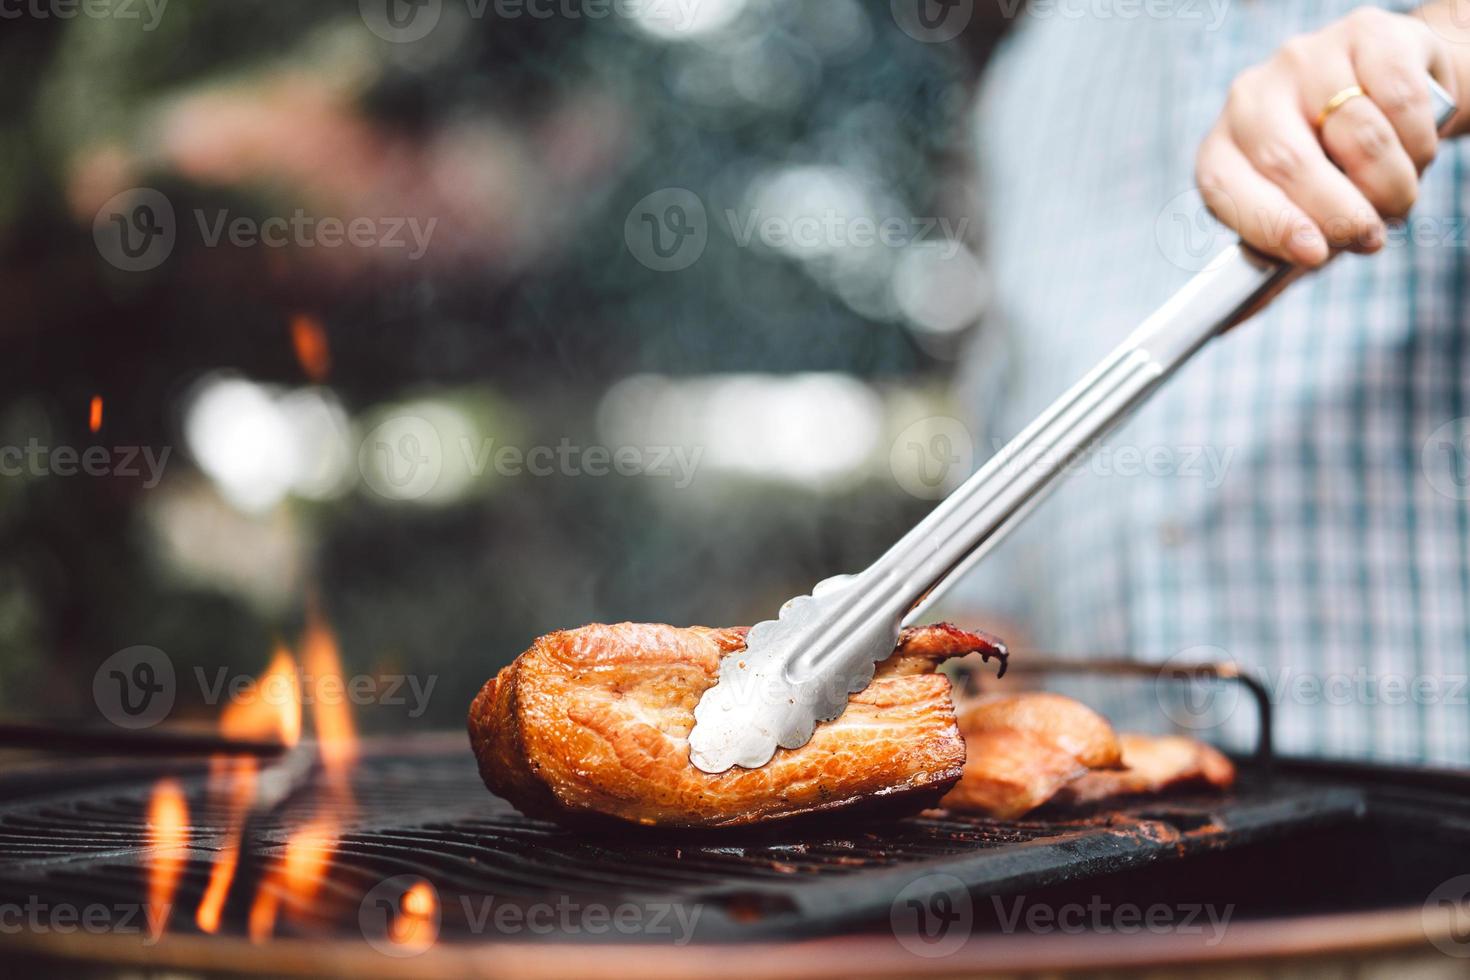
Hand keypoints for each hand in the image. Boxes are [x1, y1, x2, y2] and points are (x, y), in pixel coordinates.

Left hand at [1196, 6, 1459, 266]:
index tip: (1315, 253)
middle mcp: (1250, 99)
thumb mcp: (1302, 219)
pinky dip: (1418, 142)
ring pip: (1357, 136)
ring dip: (1390, 183)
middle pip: (1289, 163)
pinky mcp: (1362, 35)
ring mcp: (1303, 60)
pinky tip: (1413, 150)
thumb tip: (1231, 321)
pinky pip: (1400, 101)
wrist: (1396, 98)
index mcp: (1222, 152)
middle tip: (1370, 237)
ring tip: (1394, 194)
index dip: (1272, 226)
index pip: (1229, 191)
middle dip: (1340, 214)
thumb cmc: (1338, 173)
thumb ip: (1274, 266)